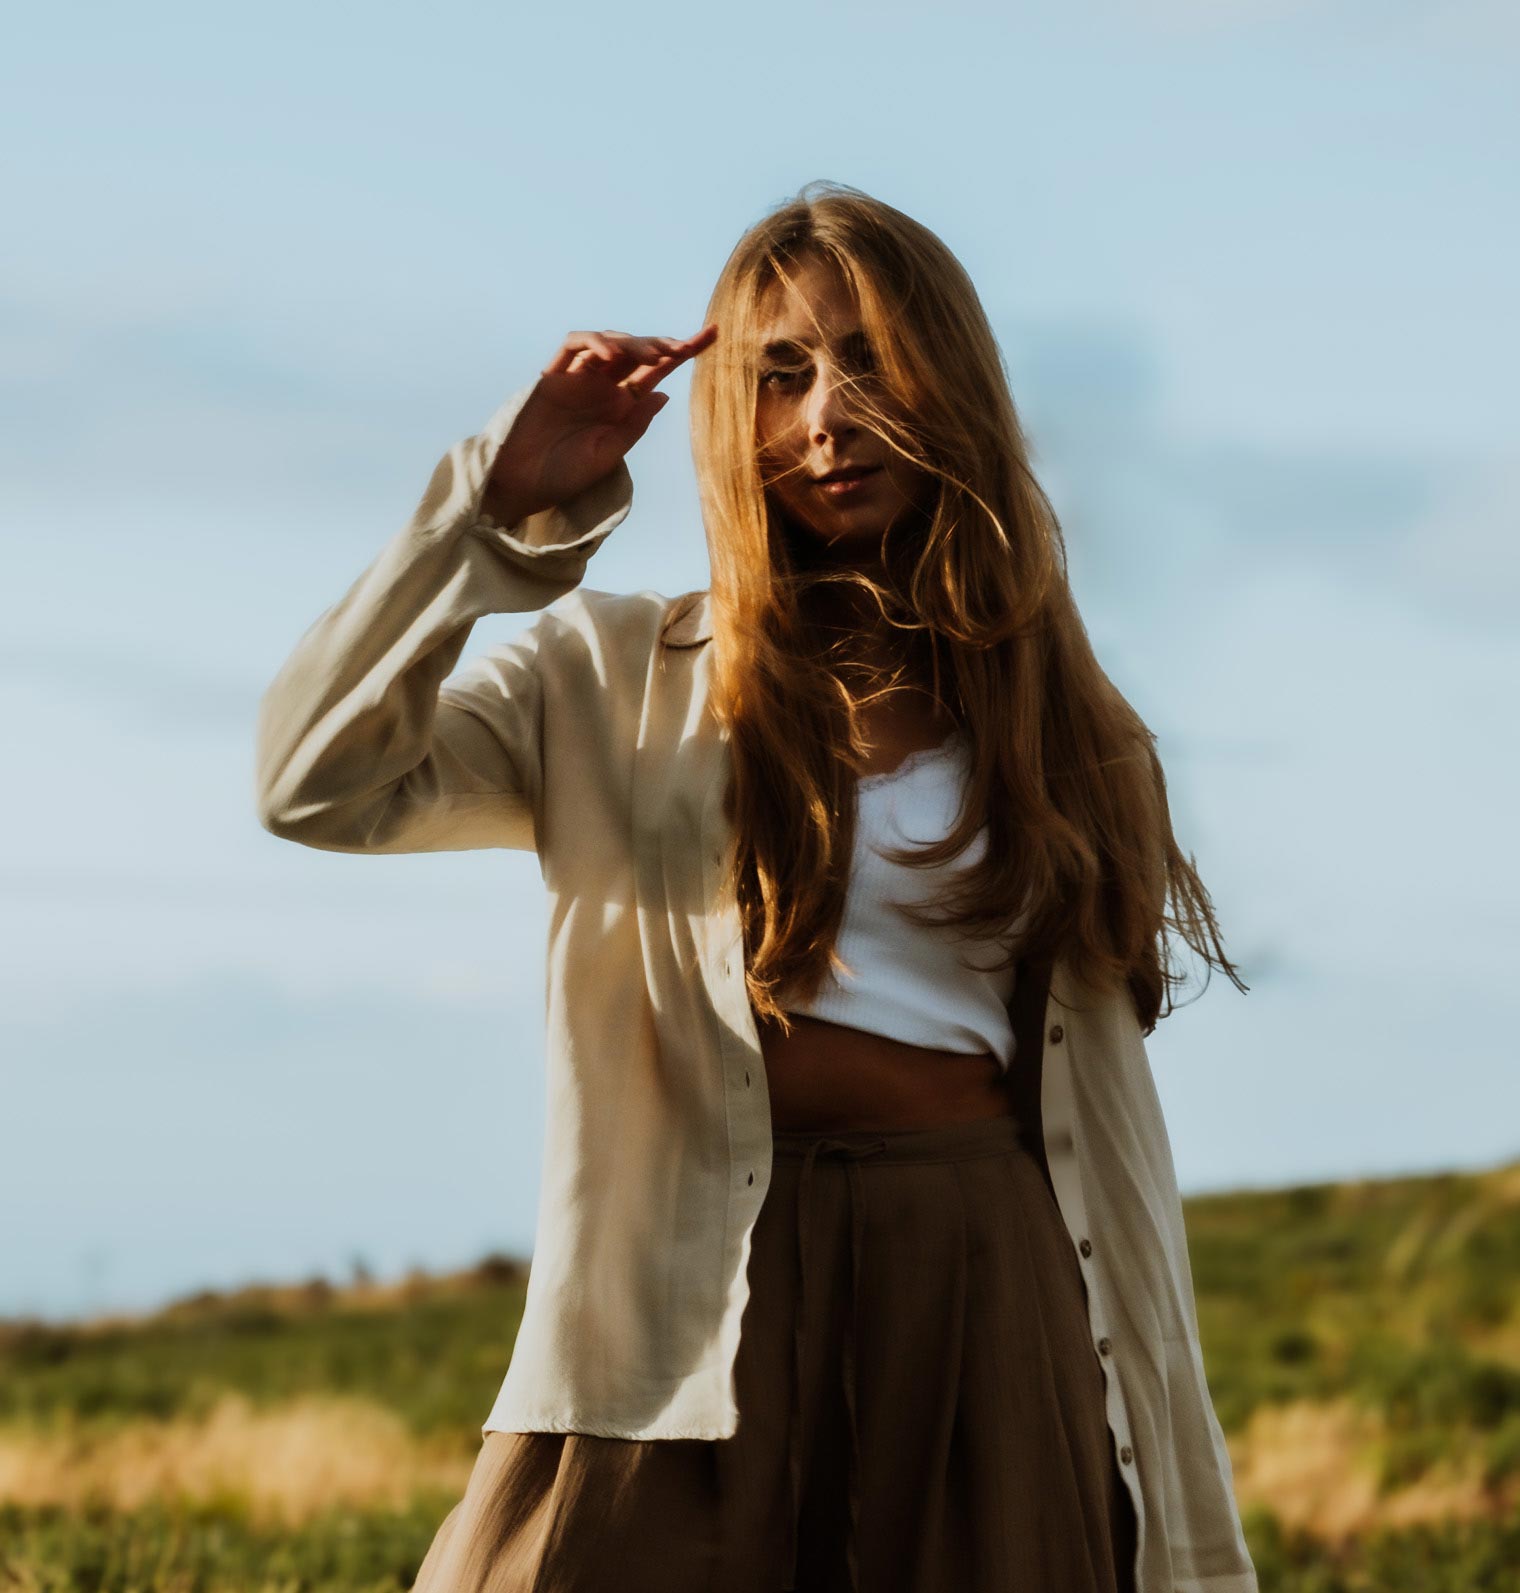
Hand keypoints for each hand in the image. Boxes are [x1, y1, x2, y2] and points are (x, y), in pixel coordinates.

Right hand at [484, 325, 718, 523]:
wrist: (521, 485)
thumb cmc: (564, 477)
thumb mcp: (609, 454)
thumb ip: (635, 424)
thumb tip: (664, 392)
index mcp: (621, 406)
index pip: (658, 372)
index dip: (684, 351)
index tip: (715, 334)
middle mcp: (602, 387)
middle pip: (637, 352)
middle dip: (661, 344)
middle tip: (681, 347)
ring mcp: (578, 378)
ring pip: (609, 342)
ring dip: (632, 343)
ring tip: (652, 355)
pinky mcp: (552, 375)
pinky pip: (573, 346)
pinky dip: (593, 343)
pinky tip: (610, 357)